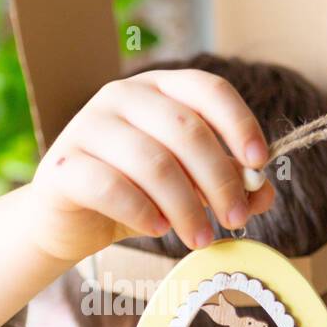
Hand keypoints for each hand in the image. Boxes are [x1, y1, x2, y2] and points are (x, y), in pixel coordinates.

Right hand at [27, 68, 274, 262]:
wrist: (68, 220)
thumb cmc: (134, 194)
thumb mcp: (186, 186)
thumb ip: (224, 182)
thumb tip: (263, 192)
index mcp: (157, 88)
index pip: (207, 89)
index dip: (239, 123)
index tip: (259, 164)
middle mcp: (121, 96)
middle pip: (185, 129)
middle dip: (219, 179)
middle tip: (236, 219)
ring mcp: (87, 126)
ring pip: (152, 162)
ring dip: (186, 206)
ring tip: (200, 238)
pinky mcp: (63, 165)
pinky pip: (111, 186)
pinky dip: (142, 212)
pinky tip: (157, 229)